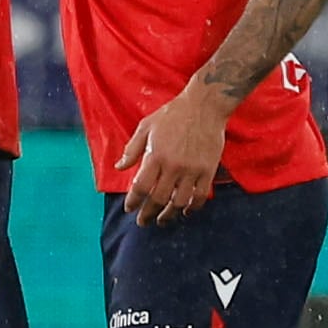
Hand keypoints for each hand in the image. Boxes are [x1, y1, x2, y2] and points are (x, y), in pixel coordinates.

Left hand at [115, 83, 231, 225]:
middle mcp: (173, 166)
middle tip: (143, 222)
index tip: (129, 208)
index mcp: (155, 155)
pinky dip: (192, 207)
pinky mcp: (208, 170)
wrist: (204, 106)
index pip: (140, 187)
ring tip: (162, 220)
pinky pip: (200, 196)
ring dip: (169, 215)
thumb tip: (119, 167)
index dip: (133, 201)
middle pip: (158, 199)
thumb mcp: (146, 126)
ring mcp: (192, 170)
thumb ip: (132, 149)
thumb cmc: (173, 114)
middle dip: (148, 214)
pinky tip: (186, 211)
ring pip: (179, 202)